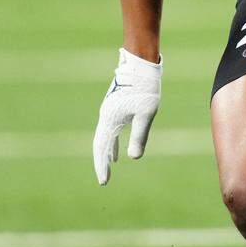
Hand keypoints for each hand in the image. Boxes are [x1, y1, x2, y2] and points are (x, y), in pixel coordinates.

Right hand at [93, 48, 161, 184]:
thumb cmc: (145, 88)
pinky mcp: (116, 107)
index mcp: (110, 119)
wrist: (141, 64)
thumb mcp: (145, 114)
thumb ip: (139, 136)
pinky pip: (110, 130)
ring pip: (105, 137)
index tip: (104, 181)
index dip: (102, 166)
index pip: (102, 148)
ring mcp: (109, 111)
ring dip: (107, 153)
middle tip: (104, 180)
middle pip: (100, 144)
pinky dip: (112, 142)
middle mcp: (106, 116)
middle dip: (102, 162)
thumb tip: (134, 158)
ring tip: (110, 167)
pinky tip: (118, 151)